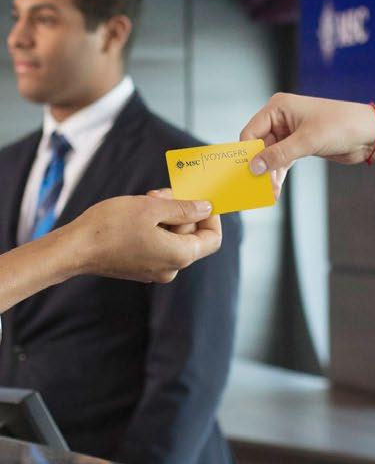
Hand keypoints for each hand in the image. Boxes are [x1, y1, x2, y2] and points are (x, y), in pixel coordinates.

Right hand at [62, 195, 221, 283]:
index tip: (202, 198)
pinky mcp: (139, 267)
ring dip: (165, 214)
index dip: (212, 217)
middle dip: (181, 210)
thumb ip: (185, 208)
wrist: (73, 249)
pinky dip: (153, 226)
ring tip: (147, 198)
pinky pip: (156, 244)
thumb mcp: (153, 208)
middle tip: (163, 192)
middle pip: (191, 235)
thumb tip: (207, 208)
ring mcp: (154, 270)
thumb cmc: (111, 226)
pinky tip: (138, 212)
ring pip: (172, 236)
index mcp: (180, 256)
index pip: (212, 238)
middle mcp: (171, 269)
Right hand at [240, 92, 374, 193]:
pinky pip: (282, 160)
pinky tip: (276, 187)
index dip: (247, 153)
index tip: (245, 173)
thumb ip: (278, 154)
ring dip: (269, 172)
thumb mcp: (307, 141)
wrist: (370, 134)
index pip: (251, 131)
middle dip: (258, 166)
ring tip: (269, 191)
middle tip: (257, 186)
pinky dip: (278, 172)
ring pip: (270, 155)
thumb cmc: (342, 125)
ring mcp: (290, 132)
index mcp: (278, 107)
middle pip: (259, 145)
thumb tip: (254, 167)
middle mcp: (282, 117)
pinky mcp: (300, 145)